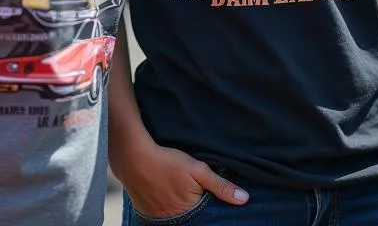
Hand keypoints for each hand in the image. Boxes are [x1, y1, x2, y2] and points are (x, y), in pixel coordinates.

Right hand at [114, 138, 248, 219]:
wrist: (133, 157)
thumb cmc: (167, 162)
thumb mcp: (197, 170)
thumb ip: (221, 186)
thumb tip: (244, 199)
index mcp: (189, 213)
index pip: (206, 218)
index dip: (211, 211)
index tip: (210, 201)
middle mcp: (174, 221)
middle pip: (192, 219)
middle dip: (196, 209)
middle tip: (191, 192)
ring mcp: (159, 220)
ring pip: (177, 218)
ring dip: (181, 210)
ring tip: (179, 193)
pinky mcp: (147, 214)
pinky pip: (163, 216)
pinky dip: (167, 209)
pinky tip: (167, 195)